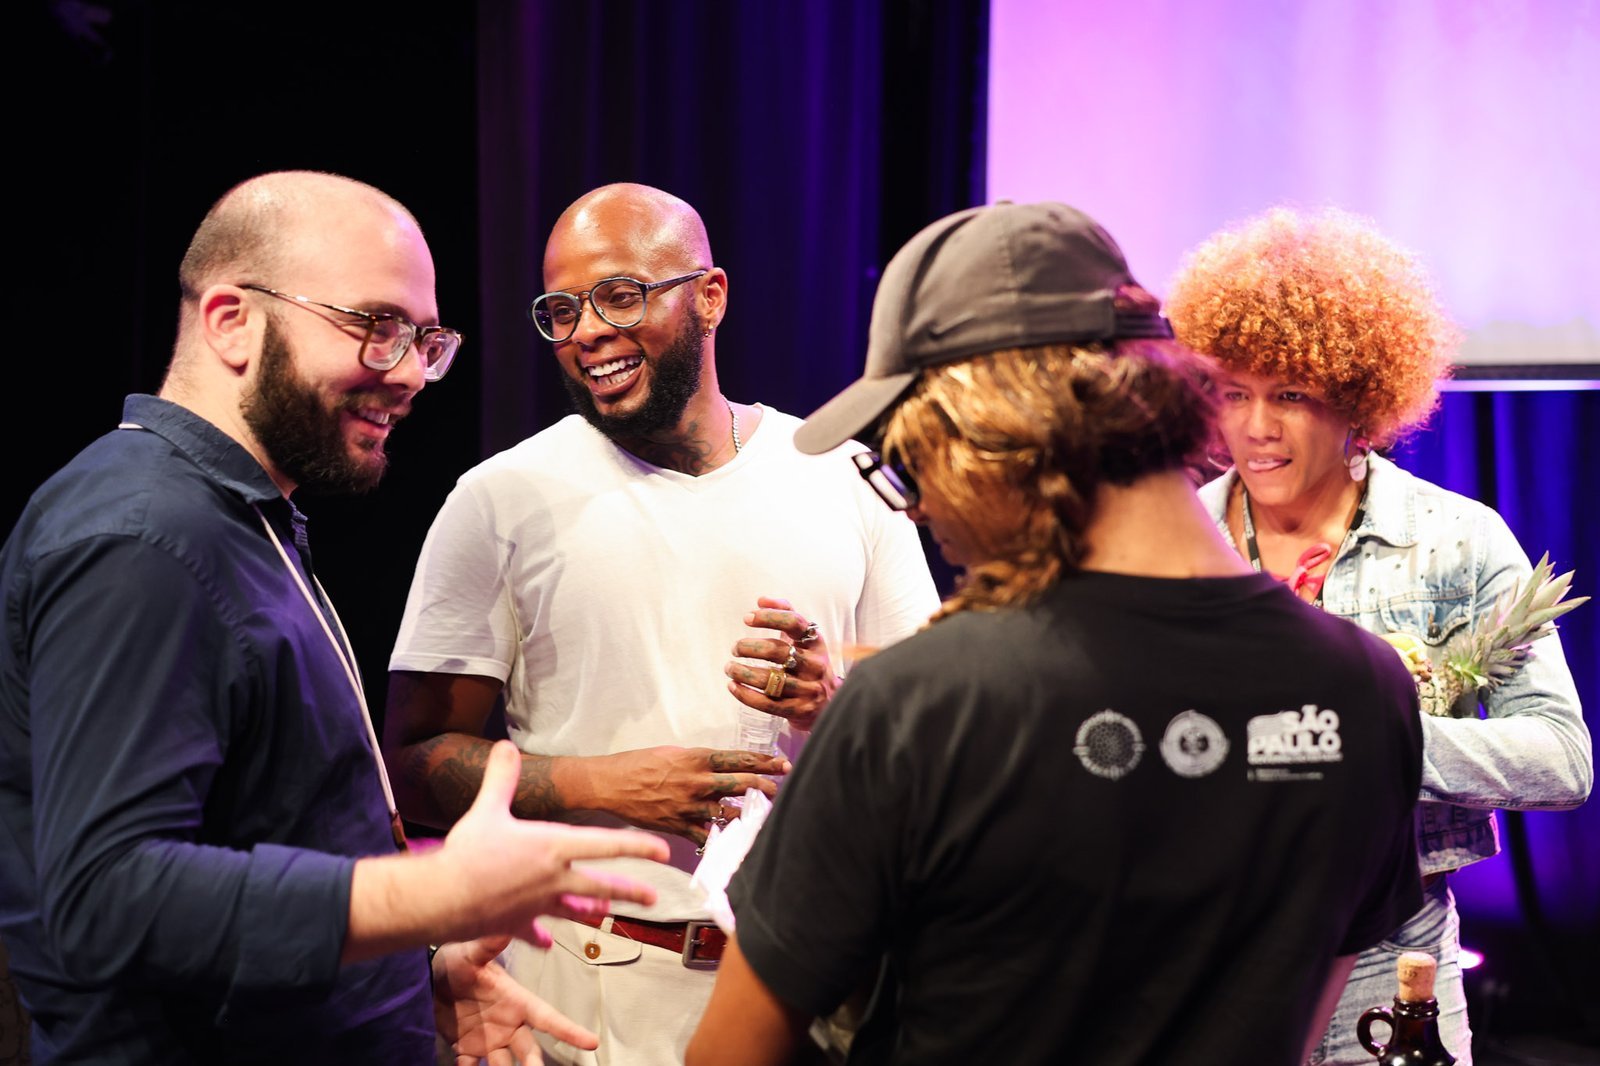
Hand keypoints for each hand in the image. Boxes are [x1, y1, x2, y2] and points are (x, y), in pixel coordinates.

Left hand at [433, 935, 596, 1064]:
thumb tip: (505, 928)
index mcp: (516, 1002)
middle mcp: (508, 1024)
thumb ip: (489, 945)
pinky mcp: (467, 1048)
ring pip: (504, 1064)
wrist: (430, 978)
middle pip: (529, 1050)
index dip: (569, 1030)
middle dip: (534, 1064)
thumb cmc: (457, 962)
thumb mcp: (473, 954)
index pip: (547, 1017)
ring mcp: (489, 1039)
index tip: (591, 1042)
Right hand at [436, 741, 670, 942]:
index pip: (606, 844)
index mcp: (554, 847)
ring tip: (608, 917)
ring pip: (575, 910)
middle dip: (629, 891)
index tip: (663, 851)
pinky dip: (540, 935)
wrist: (444, 898)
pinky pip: (533, 930)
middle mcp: (554, 878)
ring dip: (593, 913)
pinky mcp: (518, 923)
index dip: (637, 846)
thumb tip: (505, 746)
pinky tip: (546, 942)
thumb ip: (501, 777)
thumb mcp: (487, 808)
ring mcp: (539, 904)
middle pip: (600, 885)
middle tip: (653, 897)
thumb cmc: (469, 852)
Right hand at [596, 745, 789, 846]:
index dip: (765, 761)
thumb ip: (698, 760)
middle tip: (782, 788)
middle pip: (744, 784)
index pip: (740, 758)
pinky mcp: (679, 826)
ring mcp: (690, 806)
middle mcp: (699, 782)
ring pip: (731, 812)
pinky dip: (720, 838)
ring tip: (764, 815)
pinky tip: (733, 840)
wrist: (610, 784)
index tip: (782, 763)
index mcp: (697, 758)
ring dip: (750, 815)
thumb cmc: (638, 764)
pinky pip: (707, 836)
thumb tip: (718, 765)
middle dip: (768, 786)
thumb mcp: (671, 752)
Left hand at [725, 596, 840, 730]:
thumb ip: (785, 613)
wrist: (832, 702)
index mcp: (816, 643)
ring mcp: (808, 689)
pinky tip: (733, 686)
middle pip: (777, 651)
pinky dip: (745, 694)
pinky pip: (767, 703)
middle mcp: (815, 665)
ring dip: (742, 673)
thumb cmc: (810, 663)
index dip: (769, 617)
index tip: (747, 618)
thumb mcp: (804, 638)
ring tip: (730, 668)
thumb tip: (761, 600)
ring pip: (769, 679)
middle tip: (735, 648)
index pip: (794, 623)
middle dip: (749, 647)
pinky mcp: (799, 710)